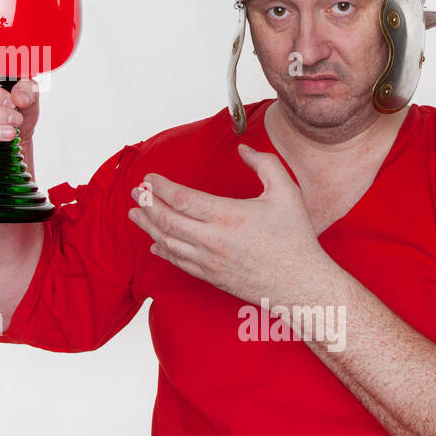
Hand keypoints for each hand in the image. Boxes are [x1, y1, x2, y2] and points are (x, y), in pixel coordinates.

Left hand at [126, 144, 330, 306]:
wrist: (301, 285)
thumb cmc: (295, 238)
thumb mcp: (286, 192)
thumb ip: (265, 164)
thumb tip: (243, 149)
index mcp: (228, 216)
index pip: (181, 199)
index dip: (160, 187)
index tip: (149, 178)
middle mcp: (213, 240)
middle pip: (166, 221)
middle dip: (146, 204)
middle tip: (135, 193)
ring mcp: (209, 261)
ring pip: (168, 243)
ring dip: (147, 227)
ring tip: (135, 214)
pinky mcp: (211, 277)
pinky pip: (178, 263)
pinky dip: (163, 252)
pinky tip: (154, 245)